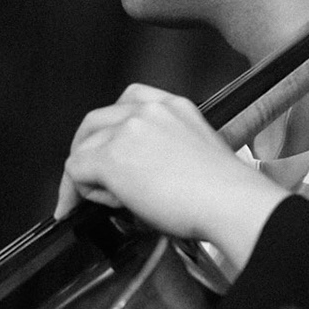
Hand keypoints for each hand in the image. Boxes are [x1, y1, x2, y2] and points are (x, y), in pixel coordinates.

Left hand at [54, 84, 288, 272]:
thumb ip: (166, 150)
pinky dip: (81, 192)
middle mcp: (148, 110)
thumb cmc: (226, 192)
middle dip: (86, 148)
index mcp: (173, 106)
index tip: (111, 149)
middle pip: (95, 120)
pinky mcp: (112, 156)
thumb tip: (144, 174)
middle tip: (87, 176)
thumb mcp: (196, 153)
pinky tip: (109, 205)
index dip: (112, 130)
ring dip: (89, 175)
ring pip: (83, 148)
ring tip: (110, 201)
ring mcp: (128, 130)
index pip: (128, 103)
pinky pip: (76, 171)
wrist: (232, 203)